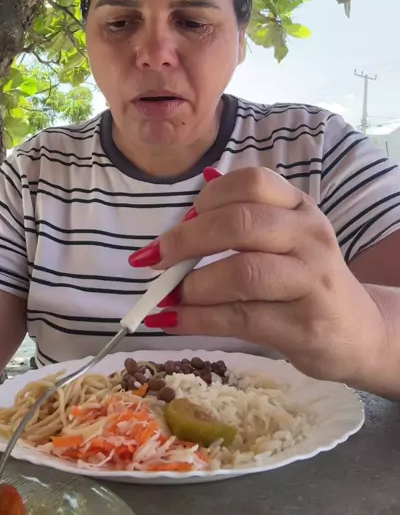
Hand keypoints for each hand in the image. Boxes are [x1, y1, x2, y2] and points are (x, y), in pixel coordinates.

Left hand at [129, 166, 385, 384]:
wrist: (358, 332)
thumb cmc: (304, 280)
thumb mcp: (283, 240)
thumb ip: (239, 223)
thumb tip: (180, 221)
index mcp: (299, 207)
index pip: (251, 182)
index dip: (207, 199)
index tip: (182, 220)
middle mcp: (309, 237)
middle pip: (240, 224)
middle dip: (187, 240)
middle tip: (156, 258)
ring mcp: (311, 281)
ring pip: (242, 273)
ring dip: (193, 286)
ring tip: (169, 296)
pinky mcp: (304, 326)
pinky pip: (241, 318)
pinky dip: (198, 319)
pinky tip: (175, 320)